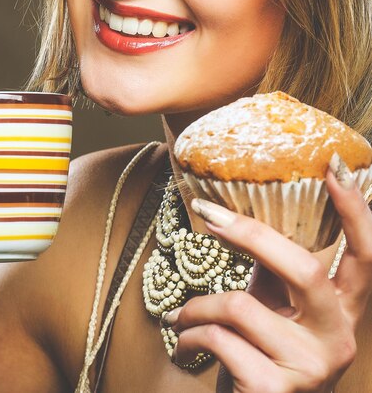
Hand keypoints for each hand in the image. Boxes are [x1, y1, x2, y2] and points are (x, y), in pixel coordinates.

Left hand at [167, 164, 371, 391]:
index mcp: (345, 311)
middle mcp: (340, 338)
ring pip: (243, 304)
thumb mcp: (276, 308)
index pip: (366, 255)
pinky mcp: (274, 389)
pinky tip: (182, 339)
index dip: (355, 210)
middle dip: (249, 234)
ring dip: (199, 305)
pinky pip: (219, 338)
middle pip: (305, 267)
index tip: (334, 165)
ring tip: (182, 314)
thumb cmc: (260, 353)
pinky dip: (189, 332)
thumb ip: (273, 268)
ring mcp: (311, 367)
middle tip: (206, 215)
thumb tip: (241, 212)